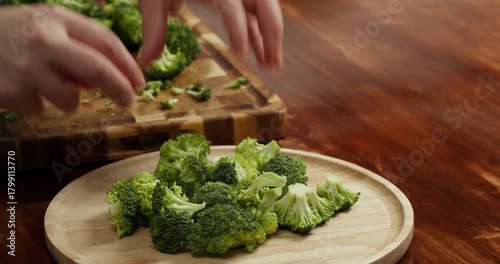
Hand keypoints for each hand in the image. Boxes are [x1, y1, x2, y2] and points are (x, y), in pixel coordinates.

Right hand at [0, 4, 144, 113]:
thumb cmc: (10, 34)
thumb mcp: (43, 24)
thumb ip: (77, 44)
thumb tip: (108, 77)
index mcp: (55, 18)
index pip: (106, 41)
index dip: (128, 64)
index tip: (139, 81)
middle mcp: (44, 41)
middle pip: (98, 70)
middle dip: (120, 88)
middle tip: (129, 100)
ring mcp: (27, 68)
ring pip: (71, 100)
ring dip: (68, 99)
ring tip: (47, 85)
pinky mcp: (13, 93)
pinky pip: (43, 108)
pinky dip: (38, 103)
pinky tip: (21, 88)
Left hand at [138, 0, 282, 67]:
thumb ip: (154, 26)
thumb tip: (146, 60)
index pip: (232, 6)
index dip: (238, 29)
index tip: (241, 53)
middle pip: (264, 5)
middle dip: (271, 34)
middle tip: (272, 63)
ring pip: (265, 12)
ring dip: (270, 38)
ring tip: (272, 66)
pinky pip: (254, 15)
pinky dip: (259, 34)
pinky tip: (261, 55)